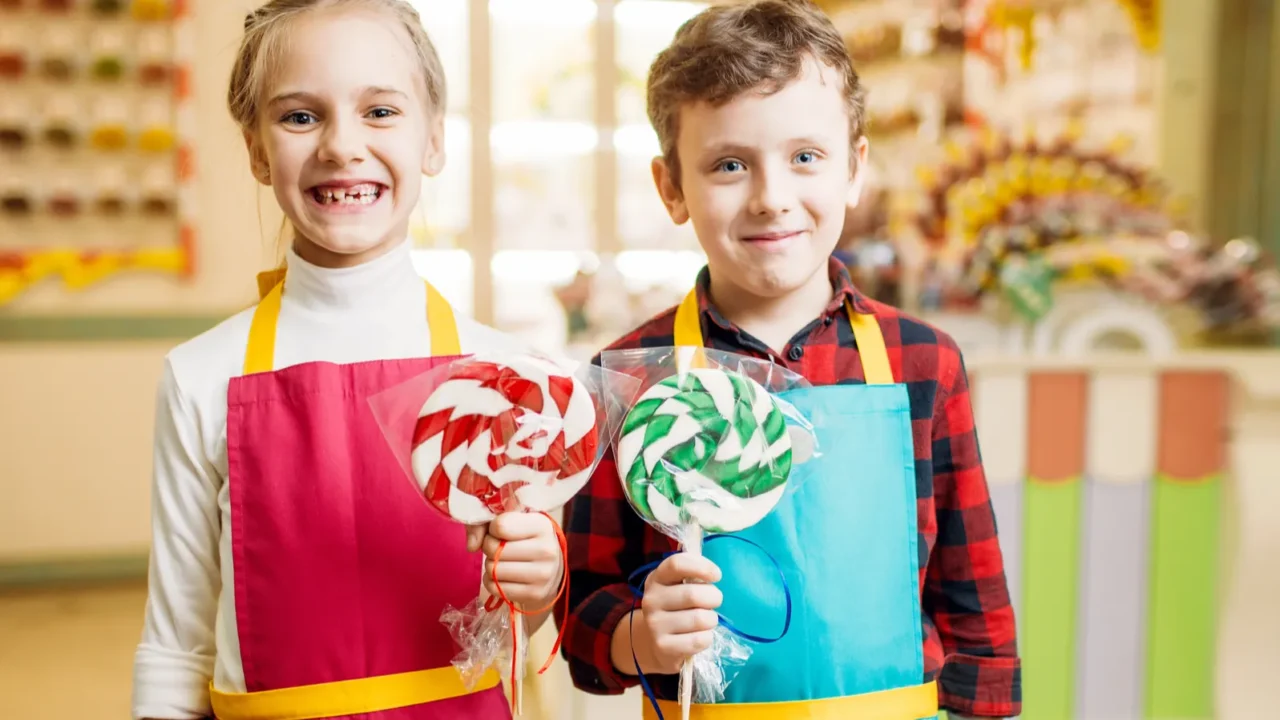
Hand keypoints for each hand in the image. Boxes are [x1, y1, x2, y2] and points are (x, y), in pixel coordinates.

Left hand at [468, 513, 562, 608]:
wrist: (552, 568)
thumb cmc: (528, 540)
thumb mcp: (515, 522)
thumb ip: (486, 523)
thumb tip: (472, 546)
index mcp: (542, 526)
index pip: (500, 526)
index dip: (492, 529)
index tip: (500, 532)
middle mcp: (546, 550)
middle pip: (494, 549)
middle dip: (489, 548)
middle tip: (498, 549)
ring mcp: (542, 574)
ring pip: (493, 570)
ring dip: (490, 566)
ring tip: (501, 562)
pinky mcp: (535, 594)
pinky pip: (496, 588)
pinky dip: (492, 582)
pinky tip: (502, 577)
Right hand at [636, 553, 722, 674]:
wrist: (658, 643)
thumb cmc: (678, 608)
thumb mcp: (679, 586)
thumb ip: (694, 575)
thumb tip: (714, 574)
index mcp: (657, 578)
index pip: (677, 564)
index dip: (702, 567)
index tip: (717, 575)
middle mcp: (651, 599)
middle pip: (693, 594)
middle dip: (714, 598)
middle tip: (714, 601)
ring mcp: (655, 624)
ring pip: (700, 619)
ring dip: (711, 620)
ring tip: (706, 620)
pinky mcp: (663, 646)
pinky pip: (699, 640)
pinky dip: (707, 638)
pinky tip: (700, 635)